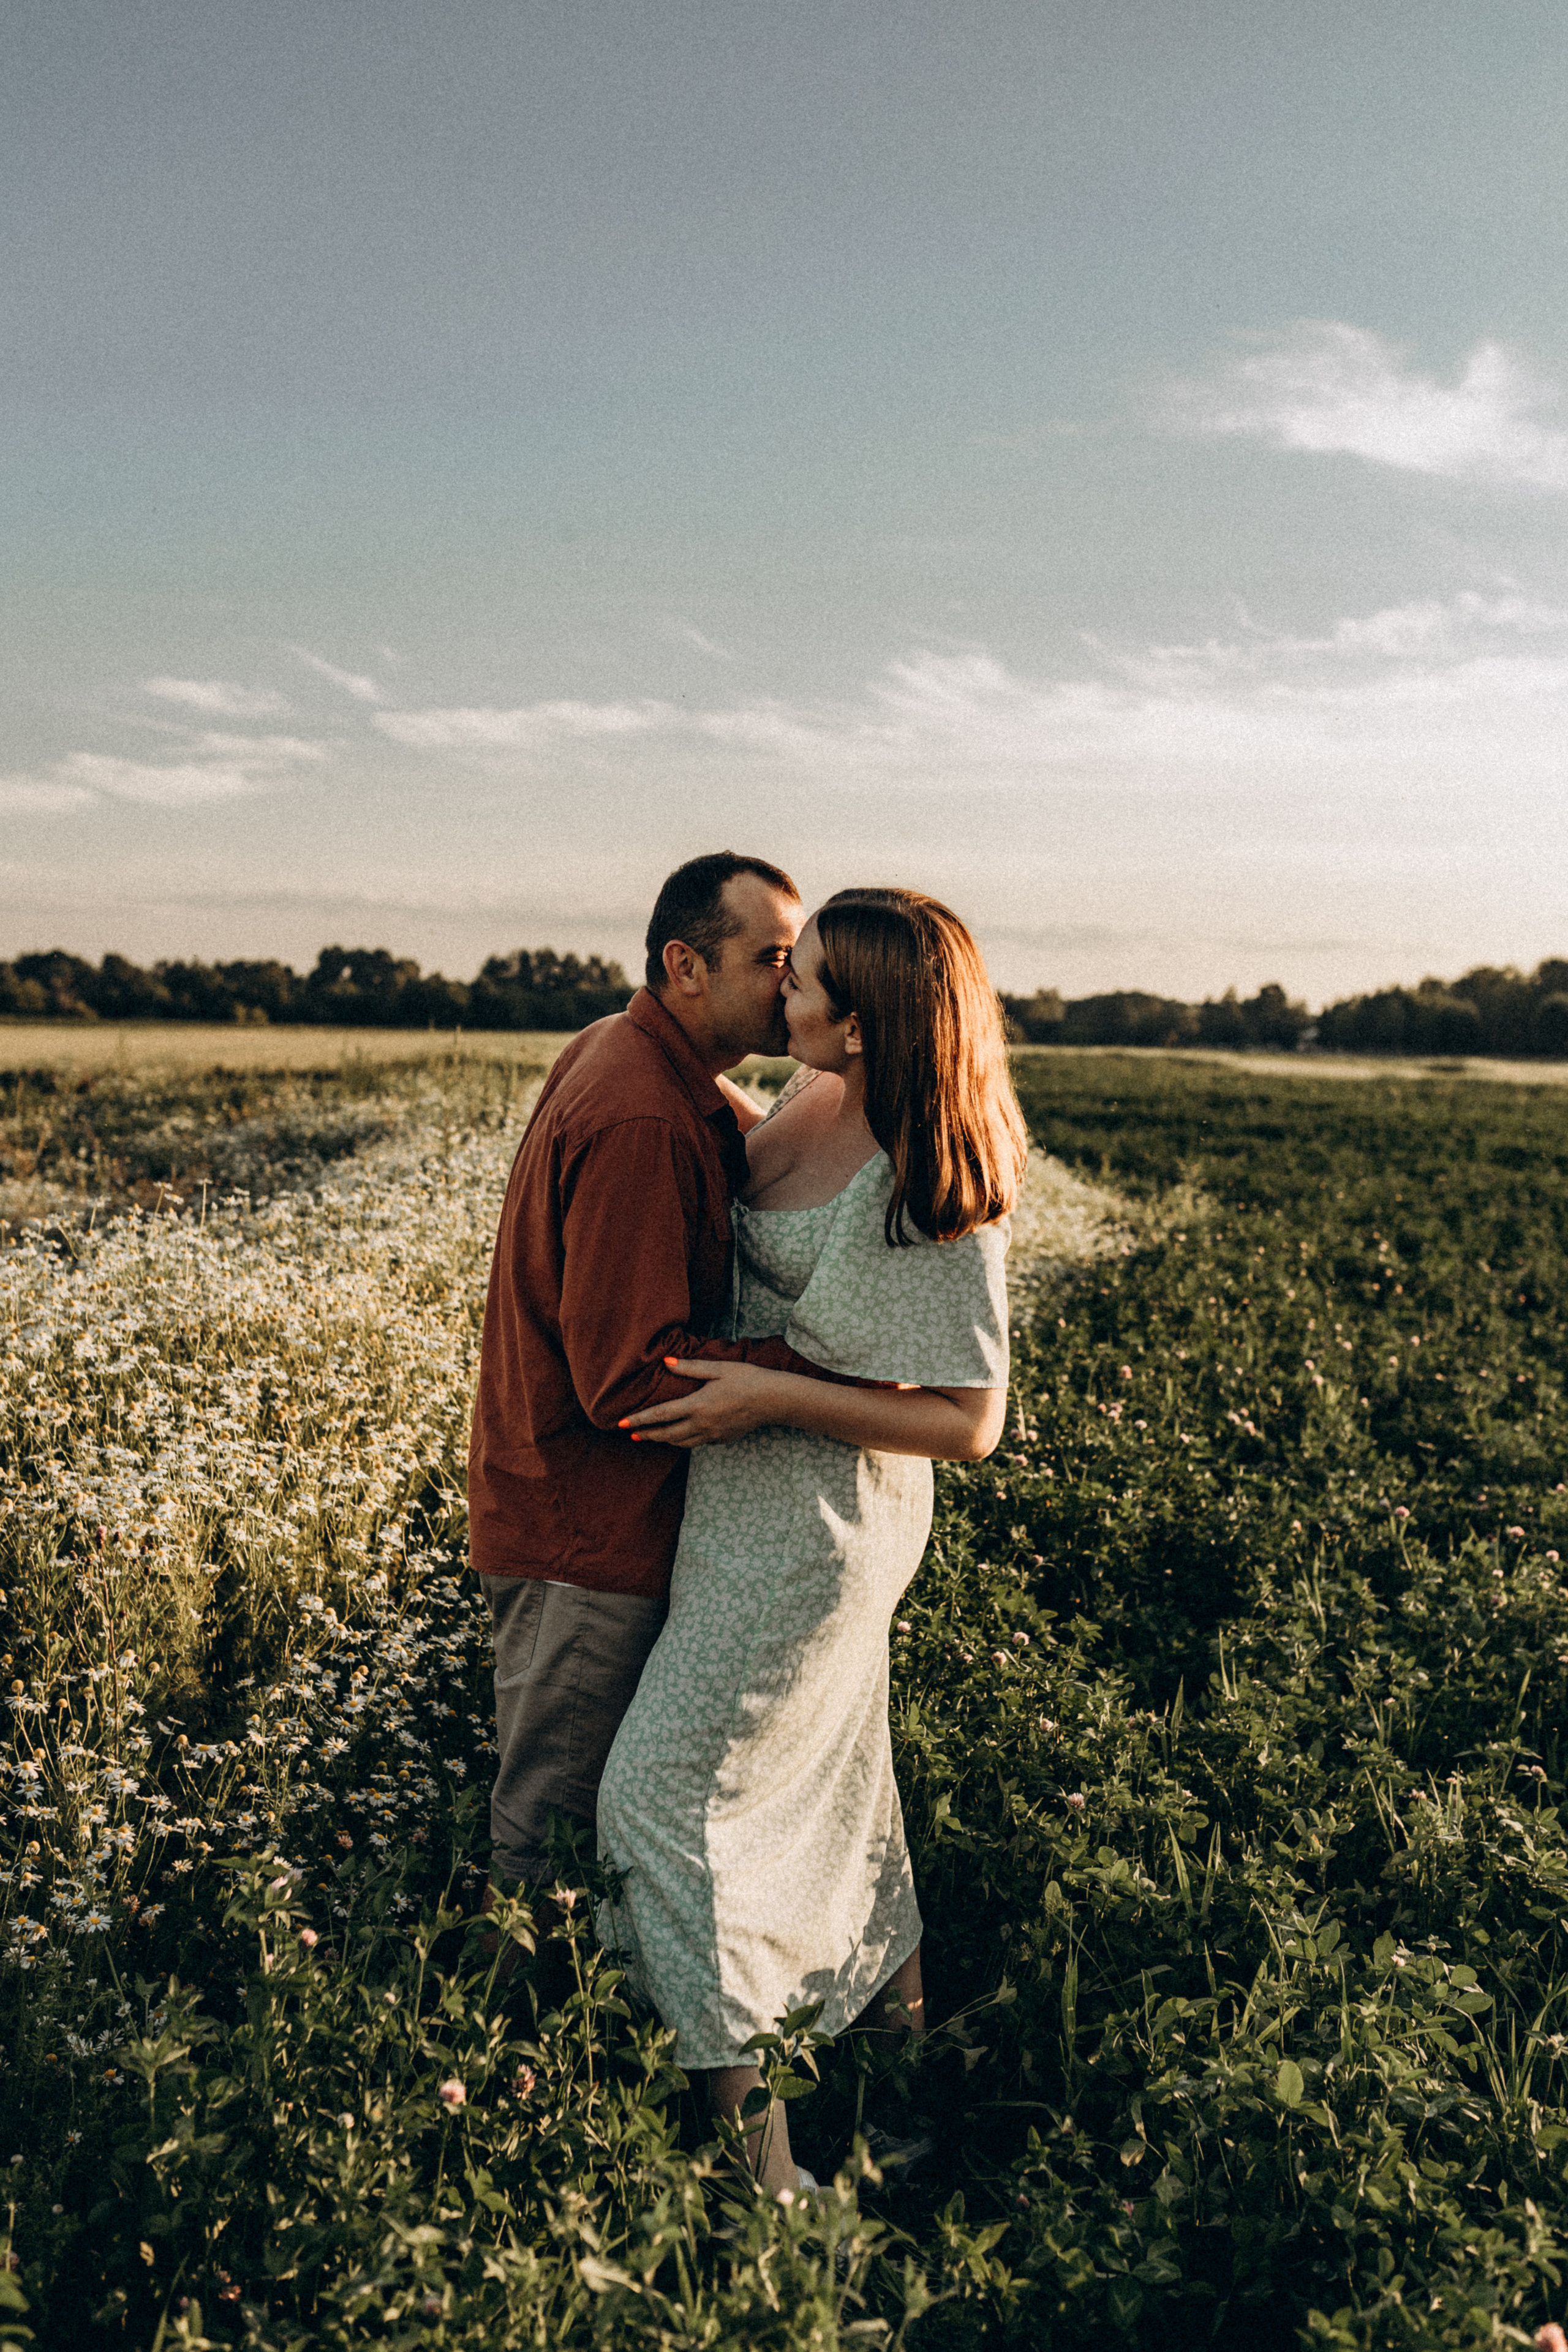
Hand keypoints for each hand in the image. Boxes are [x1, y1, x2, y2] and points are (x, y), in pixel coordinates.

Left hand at [618, 1358, 780, 1448]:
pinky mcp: (722, 1439)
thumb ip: (691, 1367)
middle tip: (631, 1434)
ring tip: (651, 1436)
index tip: (622, 1424)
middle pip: (667, 1434)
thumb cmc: (748, 1379)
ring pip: (681, 1443)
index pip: (661, 1415)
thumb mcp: (719, 1368)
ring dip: (663, 1440)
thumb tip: (667, 1363)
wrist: (774, 1400)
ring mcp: (713, 1434)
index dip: (640, 1419)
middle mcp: (702, 1424)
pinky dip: (683, 1441)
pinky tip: (680, 1435)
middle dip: (647, 1434)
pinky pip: (696, 1443)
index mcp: (698, 1405)